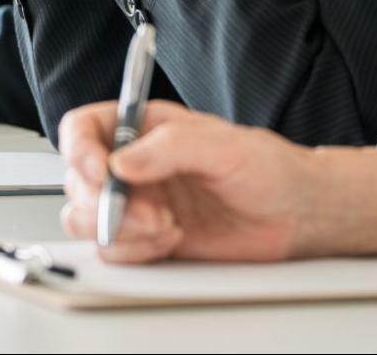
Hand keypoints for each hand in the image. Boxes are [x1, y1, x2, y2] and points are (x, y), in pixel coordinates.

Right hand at [58, 101, 376, 262]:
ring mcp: (138, 203)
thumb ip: (170, 147)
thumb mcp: (224, 146)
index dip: (79, 149)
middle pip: (79, 179)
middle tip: (147, 213)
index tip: (101, 172)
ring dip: (119, 228)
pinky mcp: (147, 239)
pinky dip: (135, 250)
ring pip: (86, 217)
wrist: (297, 215)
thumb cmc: (270, 169)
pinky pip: (113, 249)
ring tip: (166, 227)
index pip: (84, 128)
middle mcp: (134, 164)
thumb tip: (122, 162)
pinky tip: (171, 240)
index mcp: (145, 127)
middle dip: (104, 201)